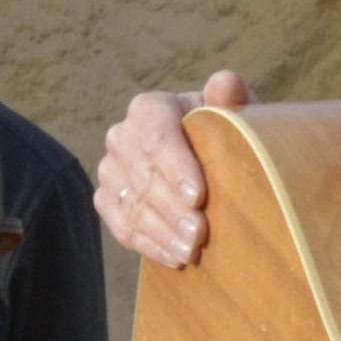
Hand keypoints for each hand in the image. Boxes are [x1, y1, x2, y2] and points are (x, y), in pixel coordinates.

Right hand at [94, 67, 253, 269]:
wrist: (203, 158)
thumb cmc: (223, 132)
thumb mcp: (235, 113)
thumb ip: (231, 99)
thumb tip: (224, 83)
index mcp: (149, 108)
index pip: (156, 135)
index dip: (175, 167)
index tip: (199, 197)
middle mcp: (121, 136)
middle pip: (142, 176)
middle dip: (172, 209)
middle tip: (200, 234)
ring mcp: (110, 171)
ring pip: (131, 205)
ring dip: (161, 232)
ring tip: (191, 251)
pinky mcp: (106, 201)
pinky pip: (121, 226)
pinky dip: (148, 244)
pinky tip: (175, 257)